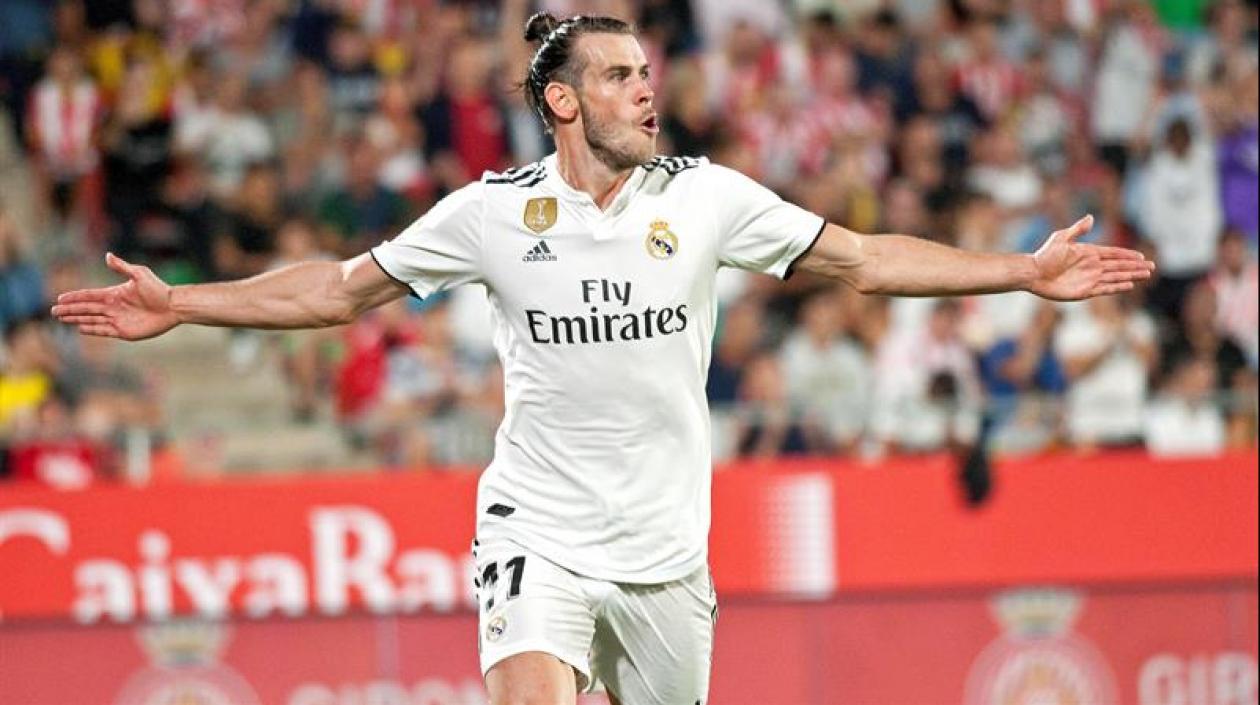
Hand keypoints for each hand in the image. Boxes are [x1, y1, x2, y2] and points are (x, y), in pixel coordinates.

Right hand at [51, 253, 179, 339]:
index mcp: (114, 294)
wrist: (173, 306)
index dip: (75, 297)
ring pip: (92, 319)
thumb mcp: (140, 274)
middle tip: (54, 311)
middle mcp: (113, 307)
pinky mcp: (124, 332)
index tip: (60, 298)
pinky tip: (80, 328)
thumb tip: (107, 255)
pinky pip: (104, 330)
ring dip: (77, 319)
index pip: (89, 296)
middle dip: (70, 310)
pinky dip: (92, 329)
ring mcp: (118, 320)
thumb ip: (122, 267)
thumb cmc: (158, 289)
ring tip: (62, 319)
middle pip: (87, 309)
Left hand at [1028, 215, 1155, 300]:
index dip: (1128, 255)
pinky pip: (1105, 289)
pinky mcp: (1085, 291)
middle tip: (1152, 267)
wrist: (1033, 273)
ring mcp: (1090, 279)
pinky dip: (1117, 287)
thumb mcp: (1061, 238)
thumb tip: (1091, 217)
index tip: (1142, 256)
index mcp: (1089, 253)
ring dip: (1131, 276)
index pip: (1113, 254)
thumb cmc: (1045, 255)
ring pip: (1115, 277)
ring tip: (1146, 275)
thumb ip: (1078, 230)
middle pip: (1119, 266)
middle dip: (1135, 266)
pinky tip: (1129, 285)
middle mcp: (1092, 266)